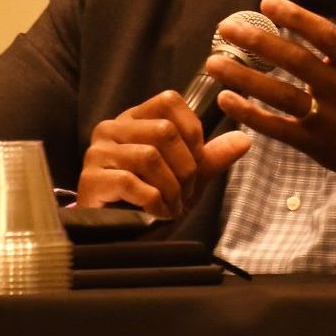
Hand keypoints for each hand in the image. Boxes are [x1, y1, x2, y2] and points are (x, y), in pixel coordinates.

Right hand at [76, 91, 249, 219]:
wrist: (113, 235)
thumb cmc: (146, 201)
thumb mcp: (183, 176)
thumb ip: (209, 157)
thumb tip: (244, 140)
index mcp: (134, 119)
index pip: (169, 101)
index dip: (193, 131)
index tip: (196, 161)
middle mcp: (111, 129)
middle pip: (165, 131)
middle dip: (186, 168)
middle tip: (186, 193)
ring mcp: (97, 153)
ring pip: (149, 156)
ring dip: (171, 188)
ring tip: (172, 206)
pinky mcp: (90, 180)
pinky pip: (131, 183)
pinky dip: (152, 202)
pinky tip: (156, 213)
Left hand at [209, 0, 335, 205]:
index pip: (325, 36)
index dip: (297, 19)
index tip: (266, 3)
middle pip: (297, 63)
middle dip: (259, 44)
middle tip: (225, 27)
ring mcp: (326, 119)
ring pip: (281, 96)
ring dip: (244, 80)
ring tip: (213, 63)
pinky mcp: (313, 143)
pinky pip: (277, 128)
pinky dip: (250, 115)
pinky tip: (225, 99)